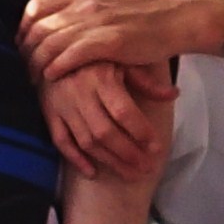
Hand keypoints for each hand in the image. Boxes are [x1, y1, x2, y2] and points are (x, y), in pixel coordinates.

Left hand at [23, 0, 214, 82]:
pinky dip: (57, 67)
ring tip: (34, 78)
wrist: (177, 18)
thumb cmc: (142, 9)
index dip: (24, 28)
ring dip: (38, 63)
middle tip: (24, 67)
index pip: (36, 7)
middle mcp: (85, 3)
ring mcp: (97, 21)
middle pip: (39, 27)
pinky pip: (72, 55)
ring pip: (52, 43)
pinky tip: (52, 76)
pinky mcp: (109, 41)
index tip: (23, 45)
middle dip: (26, 50)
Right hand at [41, 56, 171, 179]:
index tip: (157, 148)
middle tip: (147, 168)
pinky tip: (93, 172)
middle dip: (129, 154)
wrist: (53, 49)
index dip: (141, 132)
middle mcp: (80, 93)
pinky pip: (60, 141)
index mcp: (101, 78)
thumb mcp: (121, 59)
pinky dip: (75, 158)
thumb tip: (174, 94)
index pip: (123, 112)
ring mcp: (63, 105)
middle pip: (105, 132)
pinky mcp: (49, 113)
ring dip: (110, 161)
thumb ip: (145, 80)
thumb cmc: (95, 55)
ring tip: (131, 175)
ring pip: (86, 141)